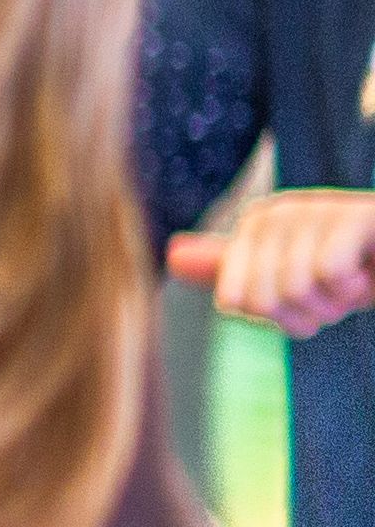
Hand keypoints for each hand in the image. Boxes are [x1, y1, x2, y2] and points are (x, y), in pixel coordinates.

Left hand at [176, 189, 374, 338]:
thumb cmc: (361, 271)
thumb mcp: (295, 278)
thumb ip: (238, 270)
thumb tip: (171, 256)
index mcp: (256, 227)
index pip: (235, 301)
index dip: (277, 319)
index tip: (308, 300)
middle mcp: (279, 210)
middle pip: (260, 300)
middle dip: (307, 315)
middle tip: (336, 295)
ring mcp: (318, 208)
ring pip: (294, 289)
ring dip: (335, 303)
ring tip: (356, 281)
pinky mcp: (359, 214)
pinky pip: (329, 273)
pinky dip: (355, 288)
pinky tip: (370, 269)